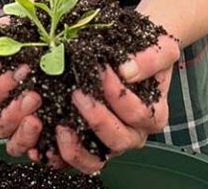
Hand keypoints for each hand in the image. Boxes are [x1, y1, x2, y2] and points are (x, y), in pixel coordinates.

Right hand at [0, 18, 42, 154]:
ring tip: (39, 119)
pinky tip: (54, 141)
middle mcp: (4, 113)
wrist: (55, 31)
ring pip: (15, 145)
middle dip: (14, 112)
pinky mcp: (47, 136)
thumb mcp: (3, 30)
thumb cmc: (24, 31)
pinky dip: (46, 152)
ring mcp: (25, 127)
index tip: (20, 72)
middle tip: (34, 96)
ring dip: (25, 135)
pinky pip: (42, 154)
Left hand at [50, 32, 180, 174]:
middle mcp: (133, 135)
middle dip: (95, 118)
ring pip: (95, 161)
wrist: (134, 50)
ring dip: (76, 146)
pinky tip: (46, 140)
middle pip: (117, 140)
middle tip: (77, 92)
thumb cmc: (147, 50)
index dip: (117, 94)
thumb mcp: (162, 47)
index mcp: (153, 115)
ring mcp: (109, 144)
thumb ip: (151, 58)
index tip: (101, 70)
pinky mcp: (88, 146)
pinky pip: (73, 160)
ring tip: (61, 125)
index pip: (137, 113)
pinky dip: (58, 154)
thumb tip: (128, 71)